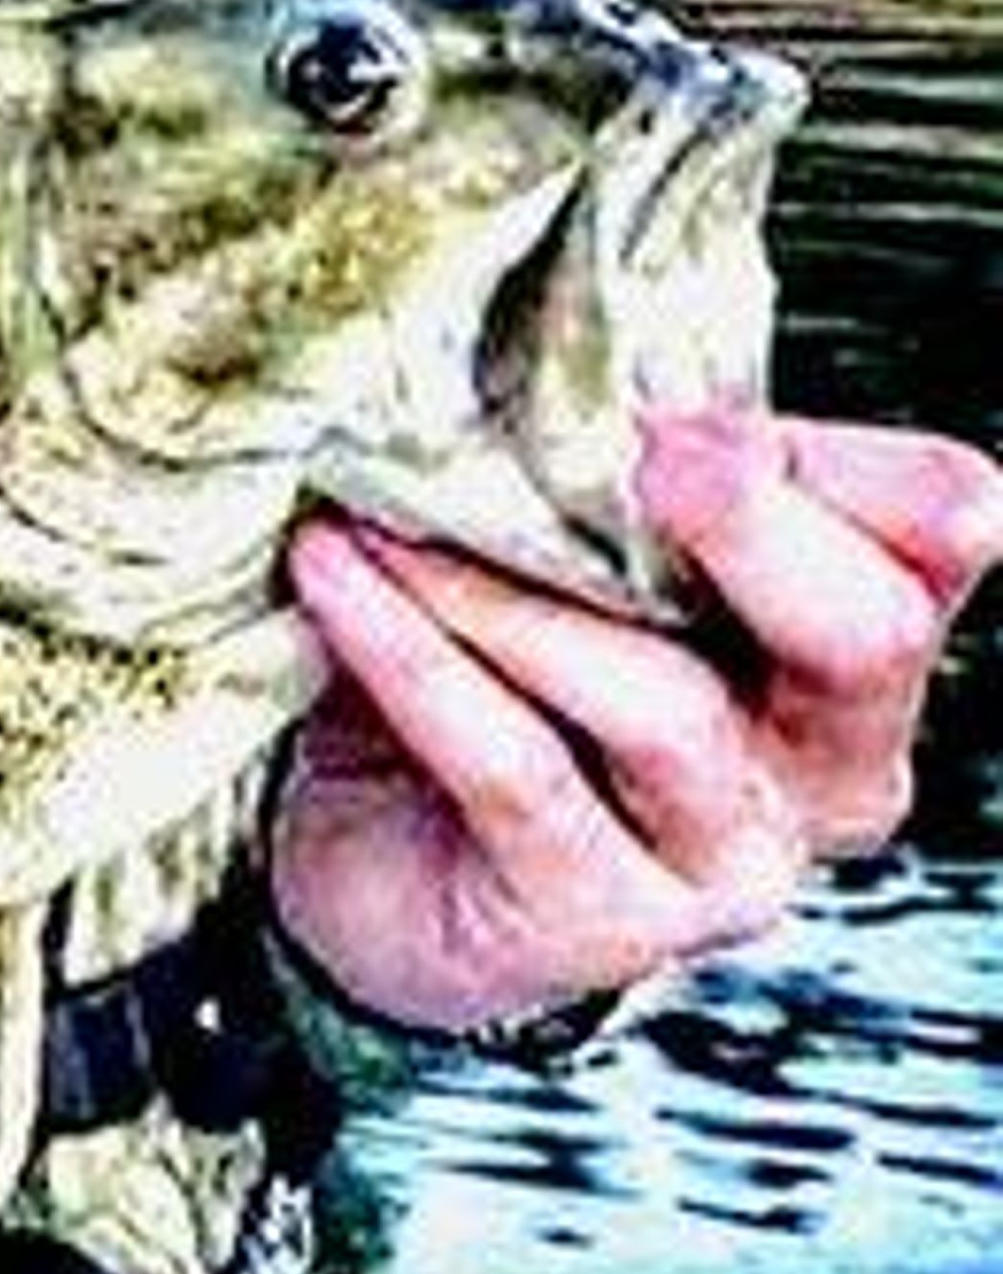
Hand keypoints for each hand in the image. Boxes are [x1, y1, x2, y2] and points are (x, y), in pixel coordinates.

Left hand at [272, 406, 1002, 1035]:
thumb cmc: (493, 673)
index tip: (700, 414)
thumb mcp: (573, 549)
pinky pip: (517, 769)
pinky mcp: (603, 925)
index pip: (937, 534)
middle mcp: (826, 766)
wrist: (373, 857)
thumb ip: (622, 465)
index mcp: (850, 646)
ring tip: (377, 515)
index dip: (860, 470)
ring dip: (506, 589)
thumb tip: (589, 349)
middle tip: (640, 450)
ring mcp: (727, 860)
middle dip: (755, 527)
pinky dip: (415, 658)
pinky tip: (335, 576)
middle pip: (866, 634)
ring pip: (664, 704)